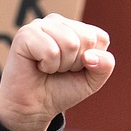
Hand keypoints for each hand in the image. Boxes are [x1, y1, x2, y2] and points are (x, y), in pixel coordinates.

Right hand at [0, 15, 114, 130]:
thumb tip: (90, 56)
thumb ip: (105, 65)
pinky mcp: (25, 34)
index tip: (75, 69)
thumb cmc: (61, 89)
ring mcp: (40, 25)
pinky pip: (51, 50)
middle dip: (76, 63)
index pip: (100, 38)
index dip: (92, 61)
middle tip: (60, 70)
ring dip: (61, 66)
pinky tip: (38, 66)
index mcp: (75, 28)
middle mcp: (58, 22)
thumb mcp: (92, 80)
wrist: (34, 107)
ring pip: (70, 43)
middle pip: (87, 38)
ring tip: (49, 68)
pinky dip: (48, 66)